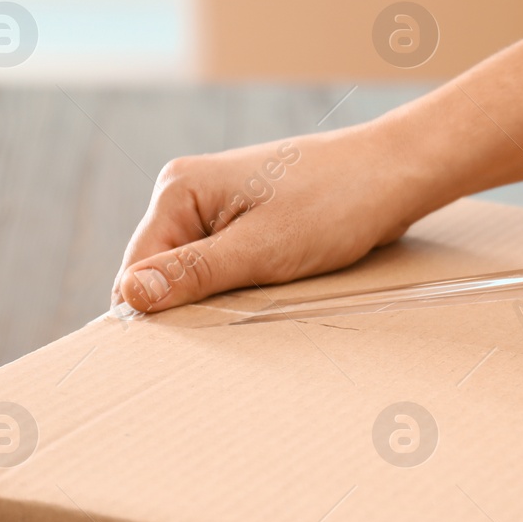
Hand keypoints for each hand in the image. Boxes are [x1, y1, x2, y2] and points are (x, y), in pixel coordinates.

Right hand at [112, 125, 420, 312]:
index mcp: (178, 189)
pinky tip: (265, 294)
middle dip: (189, 304)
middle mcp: (190, 193)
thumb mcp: (260, 249)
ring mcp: (219, 205)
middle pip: (162, 271)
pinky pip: (225, 264)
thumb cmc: (333, 204)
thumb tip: (128, 295)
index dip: (154, 311)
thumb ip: (195, 272)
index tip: (181, 347)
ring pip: (196, 272)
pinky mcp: (248, 219)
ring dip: (218, 297)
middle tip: (227, 328)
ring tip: (254, 306)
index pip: (135, 269)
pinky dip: (240, 285)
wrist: (394, 174)